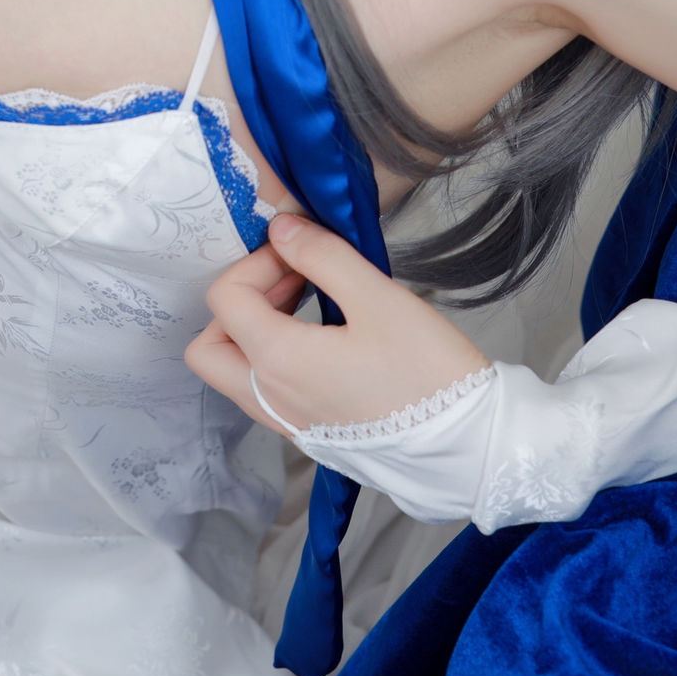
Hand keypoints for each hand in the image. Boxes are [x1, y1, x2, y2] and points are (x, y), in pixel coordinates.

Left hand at [184, 212, 491, 435]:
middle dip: (239, 303)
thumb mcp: (378, 298)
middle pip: (209, 347)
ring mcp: (288, 422)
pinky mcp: (311, 434)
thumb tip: (281, 229)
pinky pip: (265, 393)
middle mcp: (270, 398)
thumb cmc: (428, 372)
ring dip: (255, 331)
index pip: (225, 299)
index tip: (301, 254)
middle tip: (290, 281)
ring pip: (234, 373)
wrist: (468, 446)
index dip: (255, 264)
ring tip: (310, 304)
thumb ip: (323, 256)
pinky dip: (275, 359)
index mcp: (278, 361)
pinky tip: (323, 338)